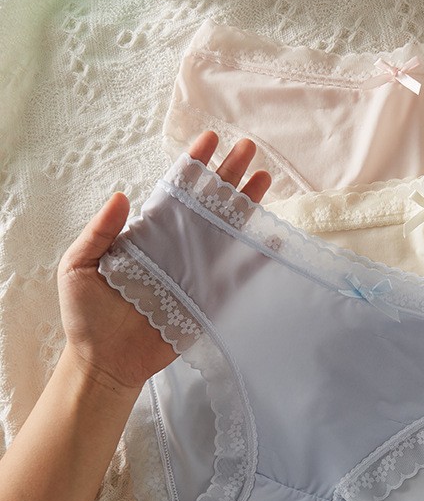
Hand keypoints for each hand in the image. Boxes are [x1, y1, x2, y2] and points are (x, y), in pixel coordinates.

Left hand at [57, 131, 270, 393]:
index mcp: (148, 235)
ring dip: (246, 205)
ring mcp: (196, 271)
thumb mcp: (78, 266)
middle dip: (228, 175)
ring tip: (264, 178)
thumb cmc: (87, 314)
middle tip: (248, 148)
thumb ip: (100, 232)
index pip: (175, 193)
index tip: (209, 139)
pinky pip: (237, 275)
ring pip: (226, 231)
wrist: (104, 361)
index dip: (193, 166)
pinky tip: (269, 237)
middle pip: (208, 204)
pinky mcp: (209, 298)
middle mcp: (176, 247)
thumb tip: (122, 196)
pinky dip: (254, 258)